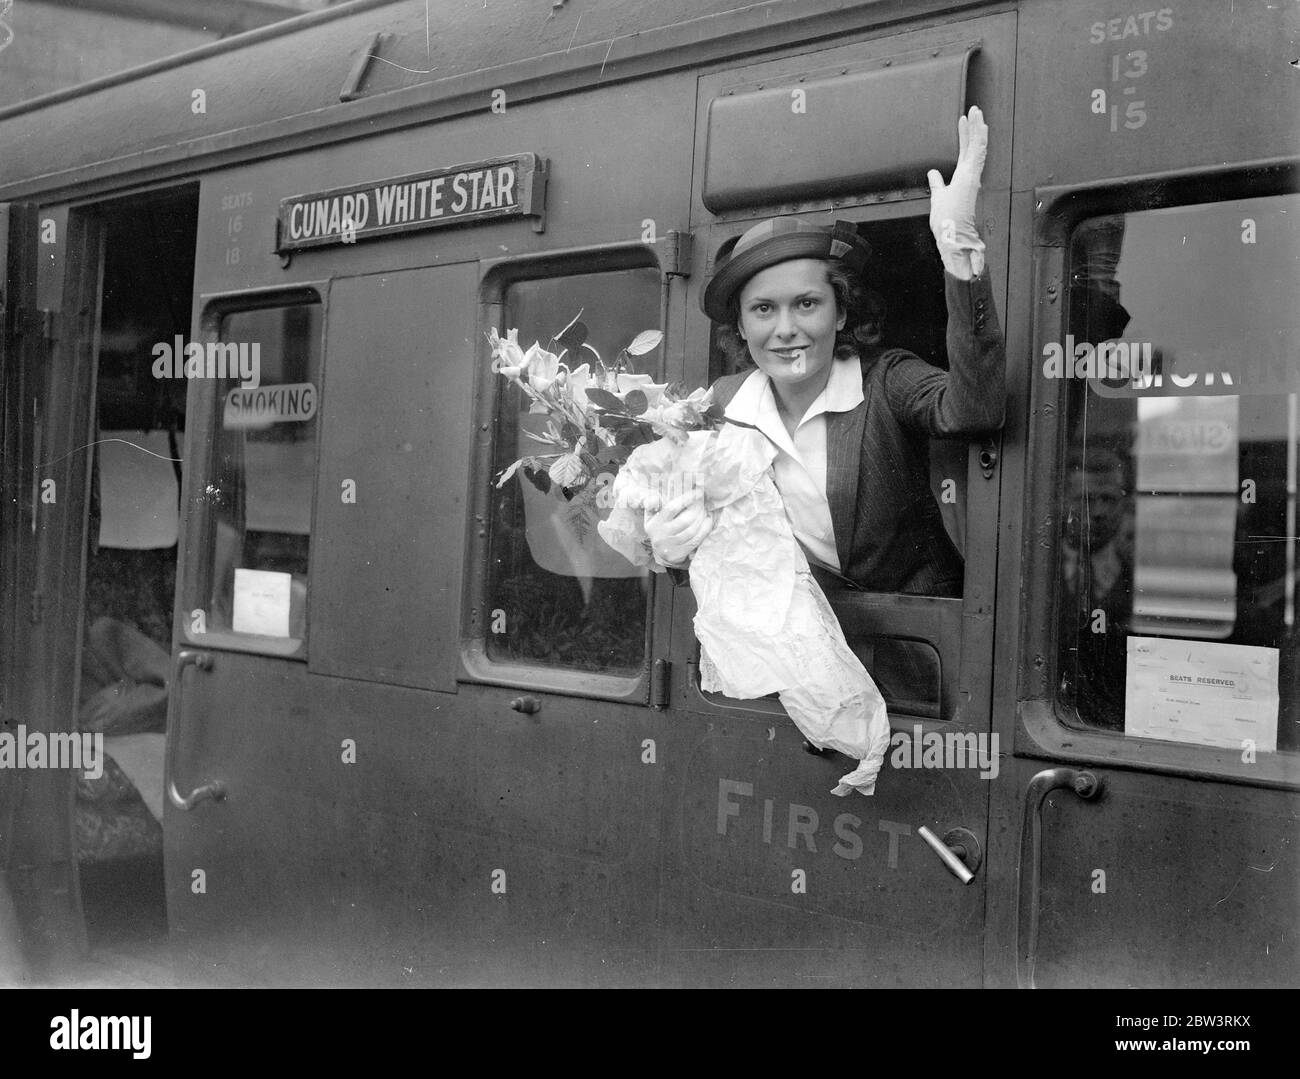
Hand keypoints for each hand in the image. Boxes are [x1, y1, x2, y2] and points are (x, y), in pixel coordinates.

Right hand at [644, 489, 711, 566]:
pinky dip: (705, 529)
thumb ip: (653, 503)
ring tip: (705, 511)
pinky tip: (707, 521)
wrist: (661, 553)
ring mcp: (671, 546)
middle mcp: (661, 536)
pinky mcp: (680, 553)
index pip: (671, 508)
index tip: (698, 492)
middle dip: (697, 509)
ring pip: (692, 531)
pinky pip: (696, 540)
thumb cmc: (659, 528)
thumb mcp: (650, 515)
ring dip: (702, 519)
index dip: (687, 499)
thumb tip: (654, 497)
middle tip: (703, 503)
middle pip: (685, 520)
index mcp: (654, 523)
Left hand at [927, 105, 988, 278]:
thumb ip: (937, 184)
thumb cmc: (947, 224)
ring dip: (977, 129)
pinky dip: (979, 140)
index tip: (963, 122)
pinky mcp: (971, 179)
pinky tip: (980, 127)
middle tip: (973, 110)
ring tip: (976, 112)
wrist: (952, 238)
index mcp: (962, 180)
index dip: (964, 137)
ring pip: (978, 148)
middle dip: (973, 128)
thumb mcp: (937, 197)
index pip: (965, 154)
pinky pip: (977, 156)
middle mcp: (969, 177)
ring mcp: (972, 177)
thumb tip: (933, 173)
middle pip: (973, 147)